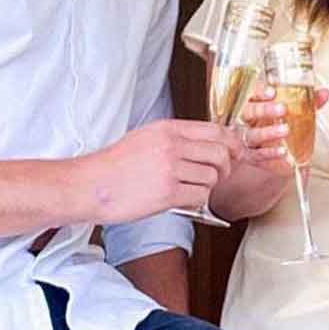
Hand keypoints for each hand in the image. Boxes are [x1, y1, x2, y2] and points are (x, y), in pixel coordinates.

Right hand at [79, 119, 240, 224]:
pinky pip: (200, 196)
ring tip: (188, 189)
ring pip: (212, 177)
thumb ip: (175, 138)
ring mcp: (170, 169)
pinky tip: (180, 199)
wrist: (90, 185)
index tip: (238, 153)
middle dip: (226, 167)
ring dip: (206, 186)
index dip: (233, 143)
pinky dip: (196, 200)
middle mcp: (171, 145)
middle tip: (218, 176)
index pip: (215, 129)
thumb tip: (207, 144)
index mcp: (167, 129)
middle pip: (220, 153)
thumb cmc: (115, 165)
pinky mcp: (167, 193)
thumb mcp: (146, 137)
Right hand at [237, 85, 328, 176]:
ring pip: (251, 134)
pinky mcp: (250, 156)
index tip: (272, 92)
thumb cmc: (277, 125)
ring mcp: (246, 138)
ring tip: (285, 130)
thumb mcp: (292, 112)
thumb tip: (325, 93)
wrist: (268, 151)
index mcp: (255, 104)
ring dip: (267, 132)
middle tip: (282, 109)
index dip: (260, 91)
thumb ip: (307, 102)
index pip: (252, 93)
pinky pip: (257, 155)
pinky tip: (282, 151)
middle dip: (265, 109)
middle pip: (249, 111)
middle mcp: (247, 120)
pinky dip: (270, 153)